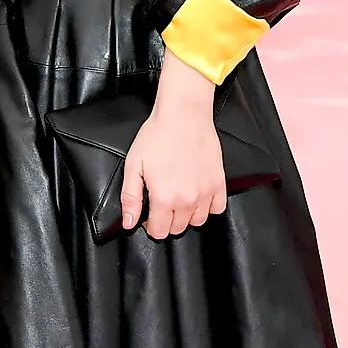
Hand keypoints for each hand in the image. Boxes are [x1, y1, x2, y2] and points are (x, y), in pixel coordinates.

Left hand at [120, 54, 225, 238]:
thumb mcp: (133, 166)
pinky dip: (208, 207)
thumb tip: (129, 223)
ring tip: (179, 200)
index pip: (159, 232)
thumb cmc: (156, 137)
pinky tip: (198, 196)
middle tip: (162, 204)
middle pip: (178, 228)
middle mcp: (187, 200)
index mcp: (164, 198)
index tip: (148, 216)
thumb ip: (130, 198)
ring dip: (187, 216)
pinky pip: (217, 208)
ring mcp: (205, 192)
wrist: (183, 116)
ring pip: (198, 221)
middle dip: (167, 221)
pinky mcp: (218, 182)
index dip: (150, 227)